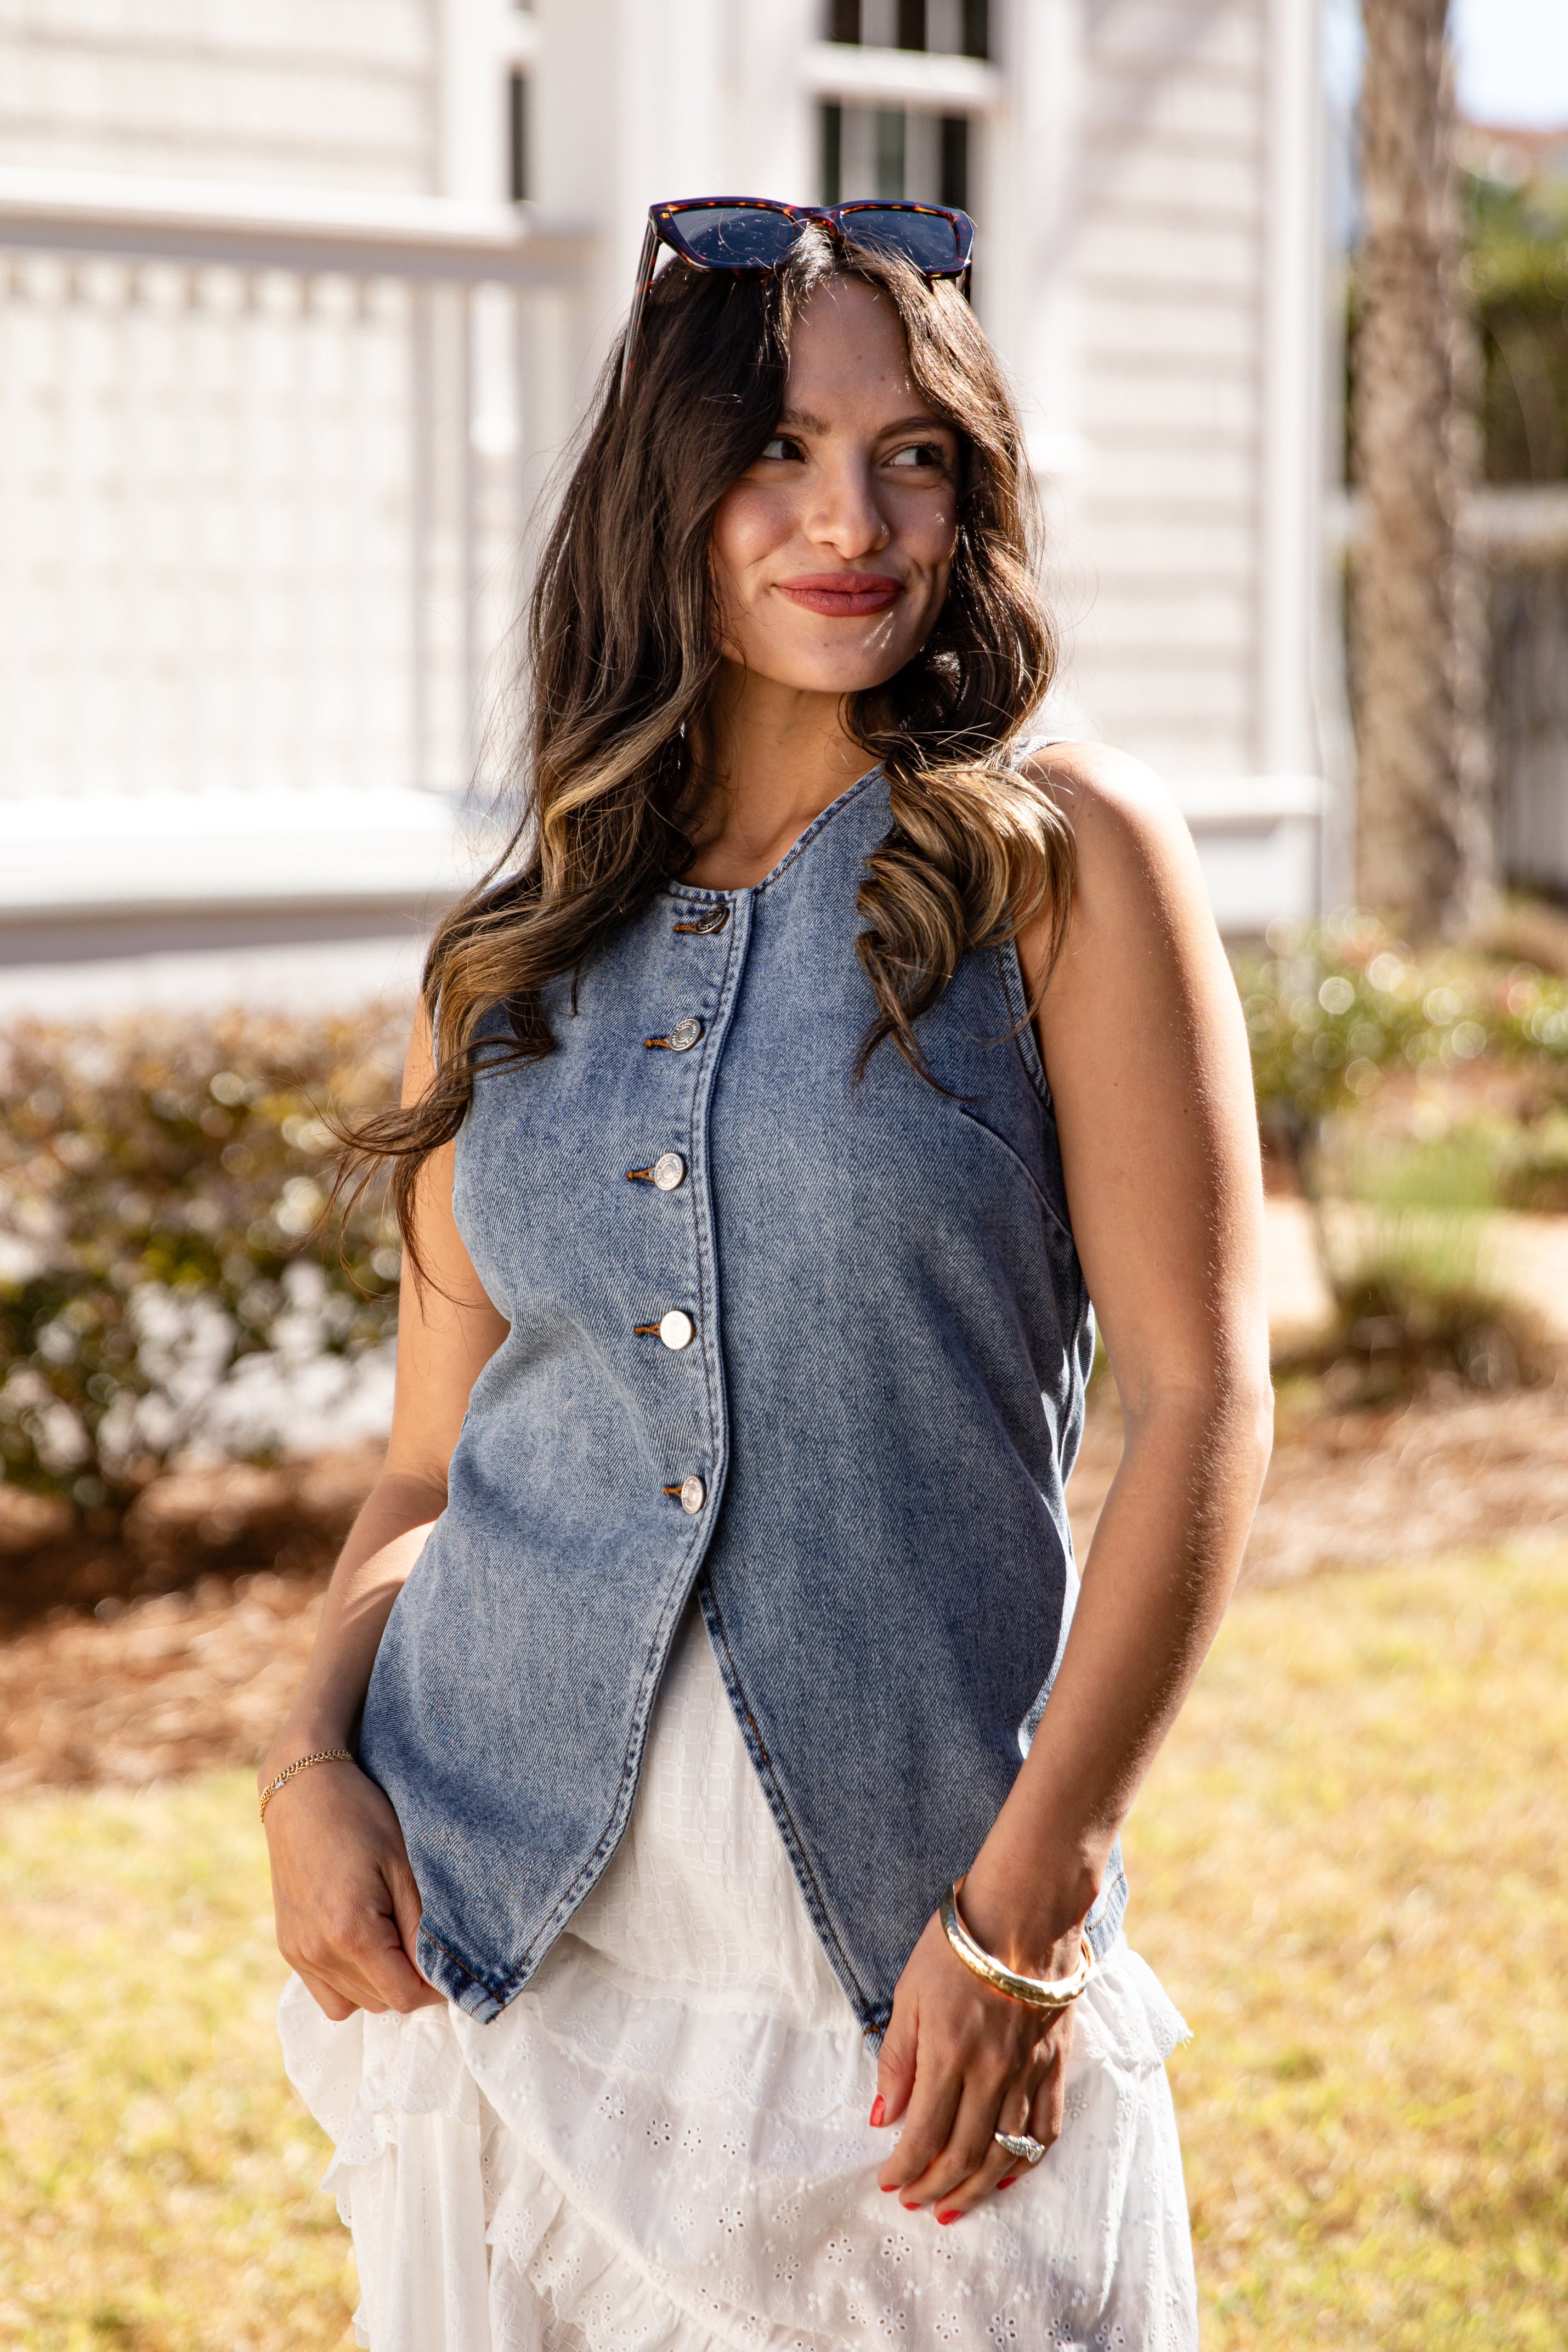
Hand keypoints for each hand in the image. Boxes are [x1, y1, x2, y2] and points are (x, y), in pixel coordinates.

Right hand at [263, 1752, 444, 2020]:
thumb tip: (437, 1977)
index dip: (435, 1990)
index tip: (452, 1967)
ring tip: (395, 1941)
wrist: (302, 1790)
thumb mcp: (403, 1867)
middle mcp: (318, 1952)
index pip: (404, 1996)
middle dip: (410, 1984)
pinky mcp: (288, 1947)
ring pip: (355, 2002)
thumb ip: (419, 1929)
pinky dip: (351, 1984)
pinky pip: (326, 1993)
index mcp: (351, 1933)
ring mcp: (298, 1953)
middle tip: (425, 1944)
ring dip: (381, 1985)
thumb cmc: (360, 1817)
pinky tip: (365, 1947)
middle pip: (381, 2003)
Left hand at [870, 1908, 1078, 2221]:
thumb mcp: (909, 1993)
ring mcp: (1027, 2072)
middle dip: (933, 2188)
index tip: (886, 2181)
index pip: (923, 2136)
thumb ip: (898, 2059)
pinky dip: (1026, 2162)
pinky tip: (1006, 2175)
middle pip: (963, 2156)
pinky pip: (1046, 2129)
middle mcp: (991, 2073)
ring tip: (951, 2205)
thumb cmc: (958, 1946)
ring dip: (975, 2189)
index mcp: (949, 2055)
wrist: (1025, 1910)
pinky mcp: (1054, 2064)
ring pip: (1004, 2154)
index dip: (902, 2169)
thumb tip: (882, 2117)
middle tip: (912, 2201)